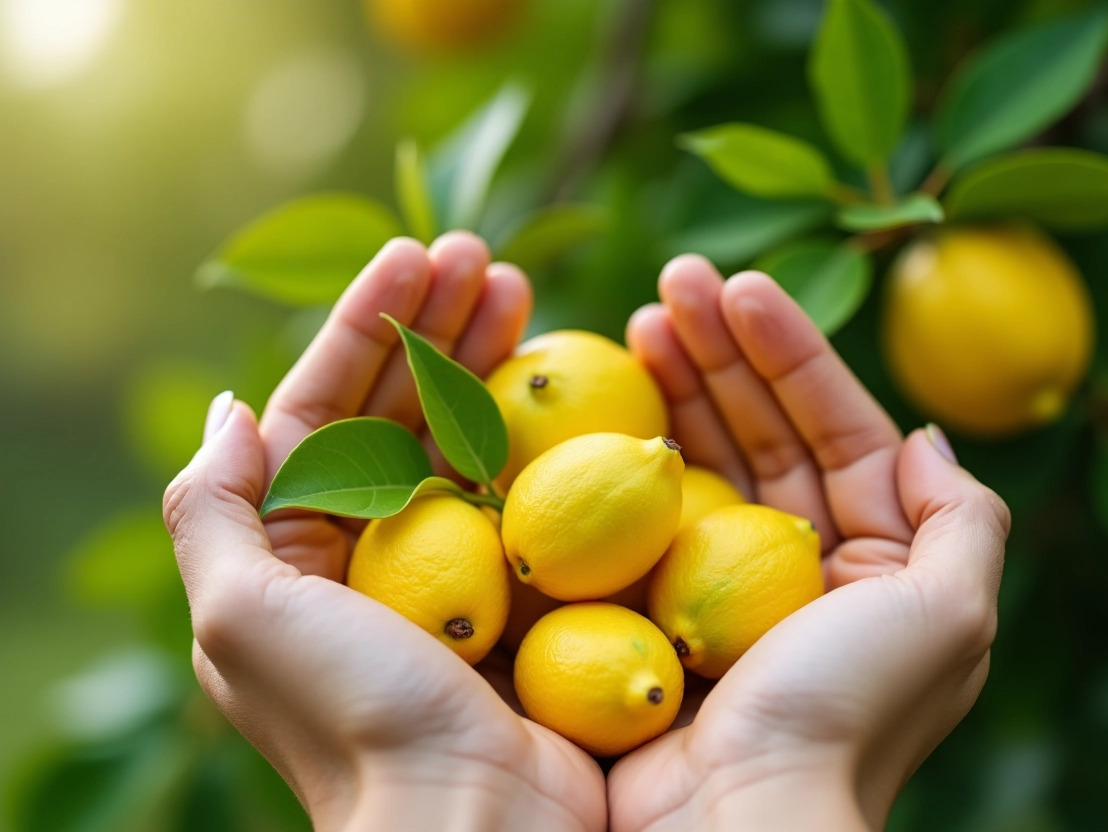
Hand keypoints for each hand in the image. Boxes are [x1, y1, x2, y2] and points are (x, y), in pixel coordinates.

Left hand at [164, 234, 605, 831]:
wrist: (472, 818)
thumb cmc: (351, 717)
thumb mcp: (239, 616)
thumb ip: (212, 511)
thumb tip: (230, 409)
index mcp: (296, 547)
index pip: (324, 406)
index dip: (364, 325)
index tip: (416, 257)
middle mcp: (370, 546)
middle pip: (399, 405)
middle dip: (435, 323)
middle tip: (487, 256)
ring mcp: (452, 561)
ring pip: (465, 431)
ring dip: (487, 353)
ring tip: (523, 285)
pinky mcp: (520, 580)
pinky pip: (523, 481)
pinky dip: (536, 421)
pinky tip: (557, 368)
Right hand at [609, 255, 1009, 830]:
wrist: (735, 821)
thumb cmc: (845, 714)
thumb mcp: (951, 615)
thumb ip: (961, 516)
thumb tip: (923, 434)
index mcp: (874, 557)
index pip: (836, 426)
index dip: (792, 351)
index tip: (739, 286)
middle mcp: (800, 562)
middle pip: (762, 429)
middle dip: (722, 349)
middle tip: (671, 281)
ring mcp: (720, 582)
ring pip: (701, 459)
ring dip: (674, 383)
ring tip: (637, 317)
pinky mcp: (652, 606)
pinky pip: (642, 513)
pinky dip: (627, 453)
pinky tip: (608, 399)